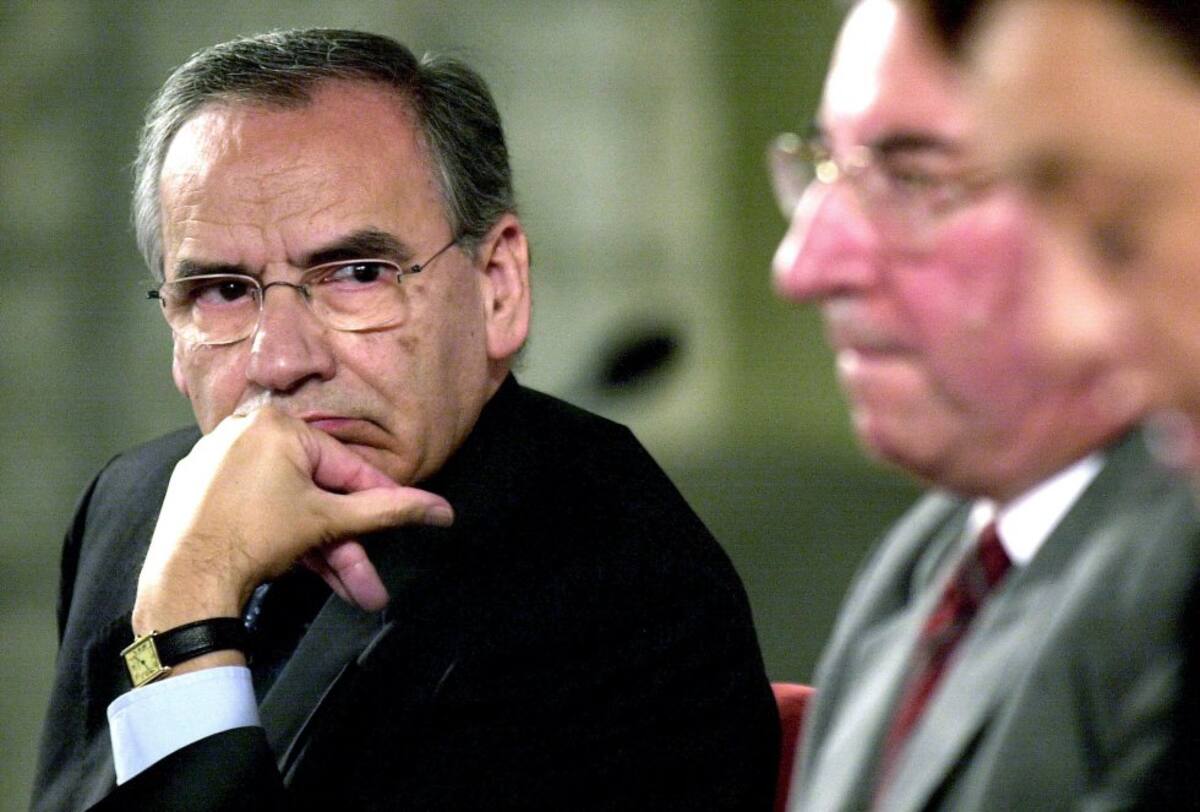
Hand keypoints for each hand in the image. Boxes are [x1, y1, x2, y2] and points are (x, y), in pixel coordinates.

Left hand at [132, 407, 452, 638]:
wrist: (185, 581)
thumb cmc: (258, 538)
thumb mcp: (331, 521)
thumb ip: (388, 511)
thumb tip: (443, 511)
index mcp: (278, 424)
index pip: (346, 466)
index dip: (381, 499)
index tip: (410, 515)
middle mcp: (243, 430)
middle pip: (315, 492)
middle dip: (346, 545)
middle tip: (367, 583)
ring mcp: (214, 461)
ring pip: (286, 505)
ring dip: (319, 550)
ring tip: (343, 591)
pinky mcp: (196, 490)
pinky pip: (253, 507)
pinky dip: (280, 535)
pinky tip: (298, 567)